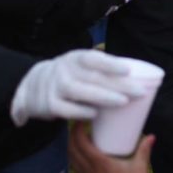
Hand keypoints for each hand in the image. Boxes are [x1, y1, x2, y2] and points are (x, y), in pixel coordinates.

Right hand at [10, 49, 142, 126]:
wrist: (32, 85)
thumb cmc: (70, 76)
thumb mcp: (80, 67)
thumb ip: (101, 71)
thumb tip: (137, 79)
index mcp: (75, 58)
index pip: (93, 58)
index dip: (110, 63)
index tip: (127, 70)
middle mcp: (64, 69)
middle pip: (93, 76)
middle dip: (118, 84)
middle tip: (139, 91)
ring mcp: (55, 87)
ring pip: (80, 91)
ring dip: (103, 96)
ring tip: (123, 101)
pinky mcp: (49, 104)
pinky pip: (67, 109)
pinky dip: (81, 111)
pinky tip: (96, 114)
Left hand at [68, 123, 151, 172]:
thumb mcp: (140, 168)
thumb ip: (144, 150)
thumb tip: (152, 136)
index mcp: (99, 163)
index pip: (80, 141)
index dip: (77, 128)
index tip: (83, 119)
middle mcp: (88, 169)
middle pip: (71, 147)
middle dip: (73, 134)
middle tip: (81, 125)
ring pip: (71, 157)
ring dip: (72, 145)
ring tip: (82, 137)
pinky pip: (75, 166)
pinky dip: (75, 156)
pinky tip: (84, 153)